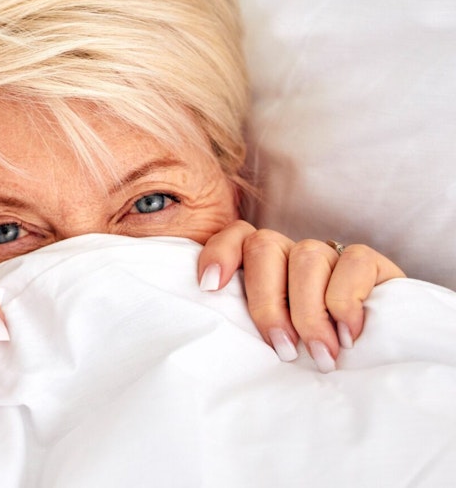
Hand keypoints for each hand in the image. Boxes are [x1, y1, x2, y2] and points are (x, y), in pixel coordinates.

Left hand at [197, 220, 404, 371]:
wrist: (382, 351)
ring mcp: (329, 253)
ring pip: (306, 258)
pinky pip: (352, 262)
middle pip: (264, 247)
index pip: (235, 237)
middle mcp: (292, 253)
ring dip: (309, 311)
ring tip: (320, 354)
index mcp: (263, 264)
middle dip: (268, 303)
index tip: (209, 287)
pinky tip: (349, 335)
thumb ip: (251, 326)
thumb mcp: (278, 338)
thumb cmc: (314, 350)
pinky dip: (346, 302)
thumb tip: (220, 342)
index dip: (219, 254)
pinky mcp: (367, 261)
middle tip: (284, 350)